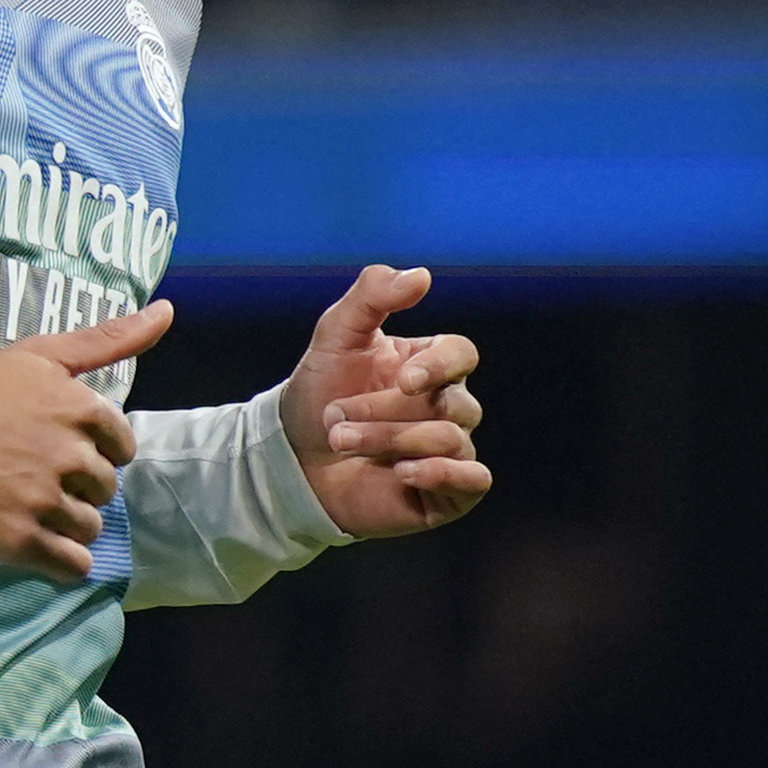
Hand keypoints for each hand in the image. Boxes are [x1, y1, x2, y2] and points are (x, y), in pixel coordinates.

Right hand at [0, 299, 173, 580]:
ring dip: (70, 520)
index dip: (98, 446)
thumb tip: (168, 312)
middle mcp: (68, 455)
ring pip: (91, 526)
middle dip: (81, 482)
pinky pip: (73, 565)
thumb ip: (109, 338)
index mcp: (79, 409)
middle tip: (38, 469)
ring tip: (30, 501)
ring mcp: (44, 500)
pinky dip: (63, 559)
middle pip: (106, 487)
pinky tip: (38, 537)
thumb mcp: (42, 354)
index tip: (64, 443)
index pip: (123, 444)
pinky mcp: (20, 540)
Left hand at [278, 265, 489, 538]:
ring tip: (339, 440)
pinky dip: (443, 473)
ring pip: (449, 440)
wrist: (292, 459)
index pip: (461, 354)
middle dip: (387, 411)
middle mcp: (448, 406)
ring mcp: (452, 450)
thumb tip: (422, 275)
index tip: (405, 379)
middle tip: (334, 417)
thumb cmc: (319, 392)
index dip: (440, 365)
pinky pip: (475, 481)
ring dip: (388, 439)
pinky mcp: (448, 493)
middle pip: (450, 403)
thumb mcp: (335, 335)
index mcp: (430, 364)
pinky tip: (402, 471)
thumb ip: (373, 295)